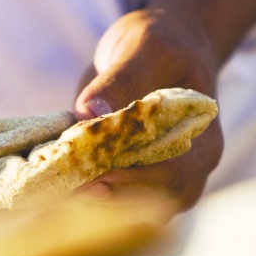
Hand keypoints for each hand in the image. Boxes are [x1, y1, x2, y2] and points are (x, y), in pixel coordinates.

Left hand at [73, 9, 223, 209]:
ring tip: (53, 198)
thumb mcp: (144, 45)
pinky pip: (115, 203)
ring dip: (94, 208)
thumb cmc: (160, 43)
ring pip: (133, 212)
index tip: (91, 184)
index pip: (173, 176)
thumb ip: (123, 76)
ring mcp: (162, 179)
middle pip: (152, 204)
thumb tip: (91, 111)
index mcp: (202, 140)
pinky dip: (86, 202)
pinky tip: (56, 193)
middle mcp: (189, 169)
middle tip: (60, 196)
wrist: (163, 48)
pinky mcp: (134, 179)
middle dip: (106, 203)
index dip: (133, 184)